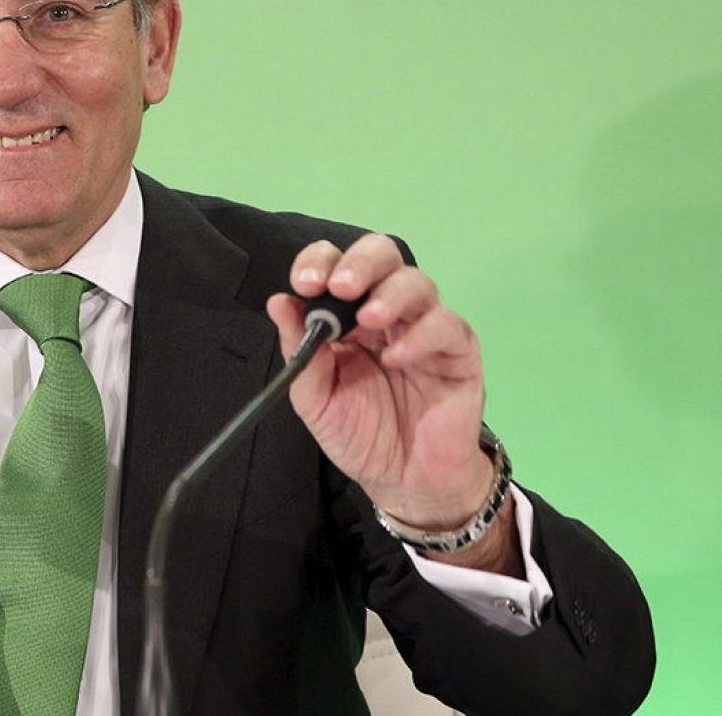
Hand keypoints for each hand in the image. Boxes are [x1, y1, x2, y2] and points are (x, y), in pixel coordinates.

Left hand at [265, 234, 495, 533]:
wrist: (402, 480)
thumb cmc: (357, 434)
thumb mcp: (314, 397)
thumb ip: (299, 350)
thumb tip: (278, 301)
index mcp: (345, 315)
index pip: (336, 266)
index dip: (320, 263)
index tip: (305, 283)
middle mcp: (385, 310)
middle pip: (382, 255)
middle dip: (360, 262)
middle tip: (340, 286)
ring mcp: (423, 326)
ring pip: (416, 283)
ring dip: (390, 294)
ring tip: (369, 320)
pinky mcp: (457, 351)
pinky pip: (446, 326)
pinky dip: (420, 335)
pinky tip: (396, 358)